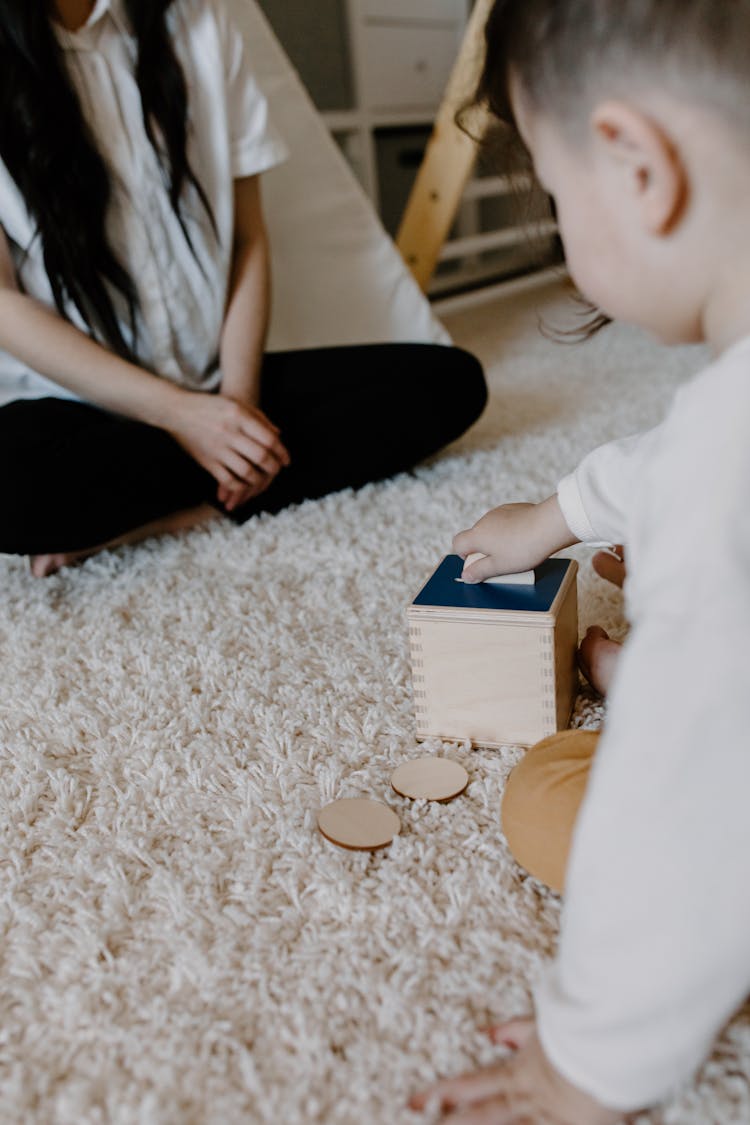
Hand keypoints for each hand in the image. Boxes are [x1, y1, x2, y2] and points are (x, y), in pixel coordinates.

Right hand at [168, 389, 289, 511]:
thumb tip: (278, 435)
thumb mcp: (235, 403)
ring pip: (247, 472)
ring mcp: (218, 448)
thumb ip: (258, 417)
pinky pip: (228, 480)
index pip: (268, 439)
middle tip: (277, 471)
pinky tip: (244, 486)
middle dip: (273, 468)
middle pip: (261, 457)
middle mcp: (230, 432)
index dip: (281, 452)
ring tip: (263, 480)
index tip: (286, 460)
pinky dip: (239, 487)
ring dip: (259, 480)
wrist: (177, 410)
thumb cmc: (210, 405)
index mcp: (239, 416)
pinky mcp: (207, 460)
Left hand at [410, 1017, 622, 1123]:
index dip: (442, 1094)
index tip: (414, 1101)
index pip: (470, 1086)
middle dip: (450, 1122)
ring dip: (475, 1124)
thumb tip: (489, 1035)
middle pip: (481, 1116)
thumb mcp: (543, 1025)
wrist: (614, 1046)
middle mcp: (527, 1100)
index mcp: (518, 1073)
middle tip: (418, 1118)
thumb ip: (516, 1030)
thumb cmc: (580, 1029)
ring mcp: (547, 1119)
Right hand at [453, 495, 576, 582]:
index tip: (478, 563)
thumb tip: (466, 576)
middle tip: (501, 562)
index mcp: (477, 535)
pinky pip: (505, 521)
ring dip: (497, 540)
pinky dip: (509, 530)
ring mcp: (499, 512)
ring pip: (491, 528)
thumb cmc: (523, 549)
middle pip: (475, 536)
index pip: (457, 543)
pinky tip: (524, 538)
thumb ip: (480, 571)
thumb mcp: (500, 567)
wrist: (548, 525)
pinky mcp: (514, 508)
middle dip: (483, 549)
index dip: (463, 556)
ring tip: (516, 550)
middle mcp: (485, 521)